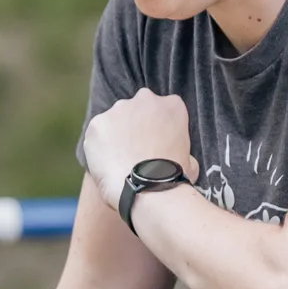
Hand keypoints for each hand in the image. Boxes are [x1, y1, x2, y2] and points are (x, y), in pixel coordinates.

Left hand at [81, 90, 197, 209]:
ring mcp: (119, 109)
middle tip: (135, 151)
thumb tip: (183, 158)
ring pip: (115, 120)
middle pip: (136, 109)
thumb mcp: (191, 160)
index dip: (157, 128)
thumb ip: (179, 147)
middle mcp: (146, 99)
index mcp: (172, 105)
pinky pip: (96, 134)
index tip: (155, 144)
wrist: (146, 189)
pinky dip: (99, 147)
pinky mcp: (98, 123)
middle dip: (134, 126)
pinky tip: (107, 164)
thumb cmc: (172, 179)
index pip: (162, 110)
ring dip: (116, 135)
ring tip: (120, 161)